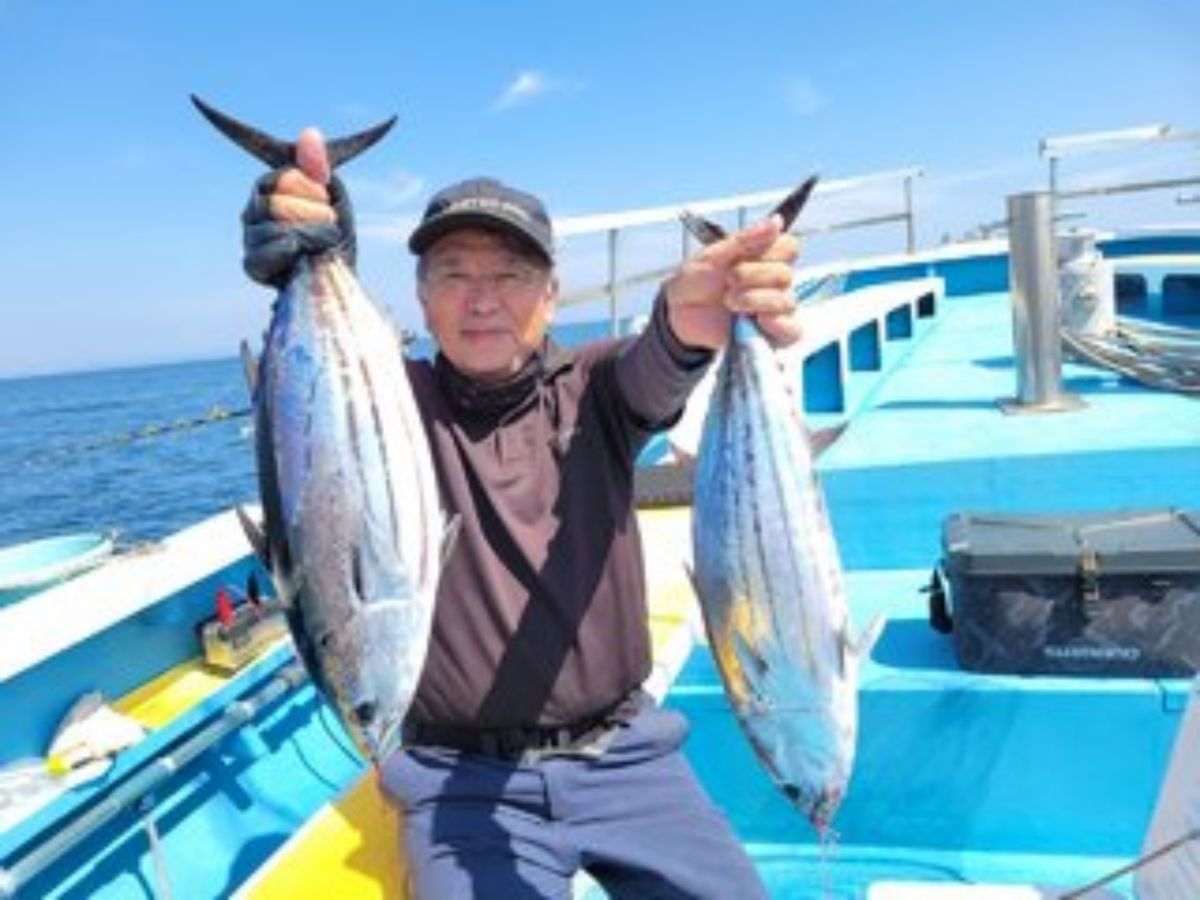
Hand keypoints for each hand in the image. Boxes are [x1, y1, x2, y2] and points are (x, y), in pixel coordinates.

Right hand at [242, 128, 357, 286]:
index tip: (324, 196)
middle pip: (277, 196)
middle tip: (327, 225)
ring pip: (275, 221)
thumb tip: (309, 133)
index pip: (275, 169)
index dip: (305, 183)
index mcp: (270, 187)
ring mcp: (249, 236)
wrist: (338, 280)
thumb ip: (320, 168)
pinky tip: (303, 255)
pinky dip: (296, 251)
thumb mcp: (336, 199)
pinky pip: (272, 248)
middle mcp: (253, 208)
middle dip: (314, 213)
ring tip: (321, 244)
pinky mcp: (251, 263)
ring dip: (311, 234)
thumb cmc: (334, 238)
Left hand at [664, 215, 801, 349]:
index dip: (768, 250)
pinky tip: (758, 320)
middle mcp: (775, 282)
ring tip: (729, 301)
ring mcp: (774, 308)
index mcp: (765, 257)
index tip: (741, 255)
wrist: (678, 313)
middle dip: (751, 276)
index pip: (789, 247)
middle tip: (727, 280)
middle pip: (784, 274)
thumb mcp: (712, 256)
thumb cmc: (696, 280)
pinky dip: (777, 325)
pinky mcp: (771, 334)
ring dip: (753, 299)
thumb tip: (777, 221)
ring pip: (785, 301)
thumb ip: (744, 240)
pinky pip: (792, 331)